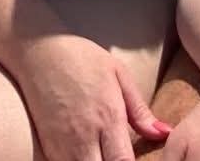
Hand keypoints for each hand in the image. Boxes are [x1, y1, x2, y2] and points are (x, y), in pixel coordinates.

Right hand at [18, 34, 169, 160]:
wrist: (36, 49)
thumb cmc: (81, 57)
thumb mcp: (118, 74)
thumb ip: (140, 110)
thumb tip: (163, 133)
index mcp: (108, 117)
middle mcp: (84, 136)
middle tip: (120, 157)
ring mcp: (61, 144)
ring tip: (104, 155)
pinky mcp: (45, 146)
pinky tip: (87, 156)